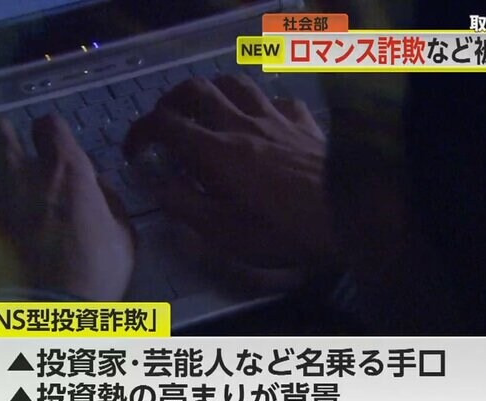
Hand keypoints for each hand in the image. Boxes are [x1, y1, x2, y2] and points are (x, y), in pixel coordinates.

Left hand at [0, 115, 132, 299]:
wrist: (59, 306)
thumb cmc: (100, 269)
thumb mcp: (123, 233)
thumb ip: (110, 200)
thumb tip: (99, 182)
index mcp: (68, 169)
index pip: (49, 123)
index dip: (51, 130)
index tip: (54, 143)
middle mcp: (27, 172)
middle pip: (0, 130)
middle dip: (5, 135)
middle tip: (12, 149)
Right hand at [124, 74, 334, 267]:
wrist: (350, 214)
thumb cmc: (285, 230)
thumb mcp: (226, 234)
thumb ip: (185, 207)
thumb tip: (157, 186)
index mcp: (216, 151)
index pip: (164, 123)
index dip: (140, 132)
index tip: (135, 152)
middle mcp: (241, 124)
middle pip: (195, 90)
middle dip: (170, 102)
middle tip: (164, 124)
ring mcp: (275, 118)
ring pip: (234, 83)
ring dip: (212, 92)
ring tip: (206, 111)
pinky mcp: (303, 123)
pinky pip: (276, 100)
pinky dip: (260, 106)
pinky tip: (262, 121)